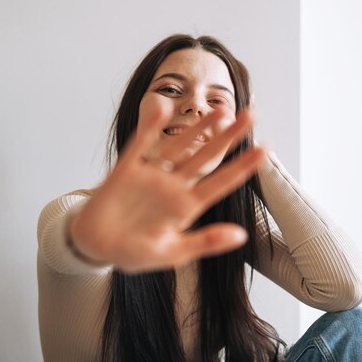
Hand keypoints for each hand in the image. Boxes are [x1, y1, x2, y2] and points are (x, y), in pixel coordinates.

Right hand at [69, 102, 265, 272]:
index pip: (221, 182)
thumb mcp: (172, 253)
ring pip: (180, 145)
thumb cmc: (133, 253)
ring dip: (199, 128)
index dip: (244, 166)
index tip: (266, 148)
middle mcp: (173, 186)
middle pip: (207, 156)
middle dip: (229, 137)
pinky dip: (150, 126)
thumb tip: (242, 235)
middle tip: (251, 114)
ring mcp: (151, 175)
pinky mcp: (126, 170)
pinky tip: (162, 107)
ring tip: (221, 110)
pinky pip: (140, 144)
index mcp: (186, 206)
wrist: (96, 247)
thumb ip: (205, 242)